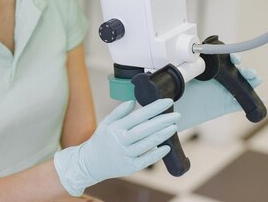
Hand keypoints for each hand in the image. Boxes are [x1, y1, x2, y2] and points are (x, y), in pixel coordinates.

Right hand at [54, 99, 178, 195]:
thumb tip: (132, 100)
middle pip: (145, 129)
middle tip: (176, 114)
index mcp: (116, 128)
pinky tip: (167, 147)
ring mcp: (126, 154)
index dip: (154, 108)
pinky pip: (146, 160)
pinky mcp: (130, 166)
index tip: (167, 101)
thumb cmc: (101, 141)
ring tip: (174, 127)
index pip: (139, 115)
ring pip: (147, 143)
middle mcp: (121, 141)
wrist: (90, 163)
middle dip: (162, 121)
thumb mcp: (106, 123)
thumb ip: (119, 112)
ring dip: (162, 135)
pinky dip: (156, 154)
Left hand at [174, 53, 261, 130]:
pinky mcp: (223, 106)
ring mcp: (221, 92)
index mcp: (208, 70)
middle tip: (248, 72)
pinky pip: (239, 103)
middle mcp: (217, 79)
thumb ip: (189, 68)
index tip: (235, 59)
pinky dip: (250, 101)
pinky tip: (260, 98)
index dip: (232, 58)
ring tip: (256, 79)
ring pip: (241, 85)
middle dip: (245, 70)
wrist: (172, 109)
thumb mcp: (181, 76)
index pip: (224, 60)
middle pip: (236, 72)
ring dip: (251, 81)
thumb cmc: (174, 89)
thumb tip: (194, 59)